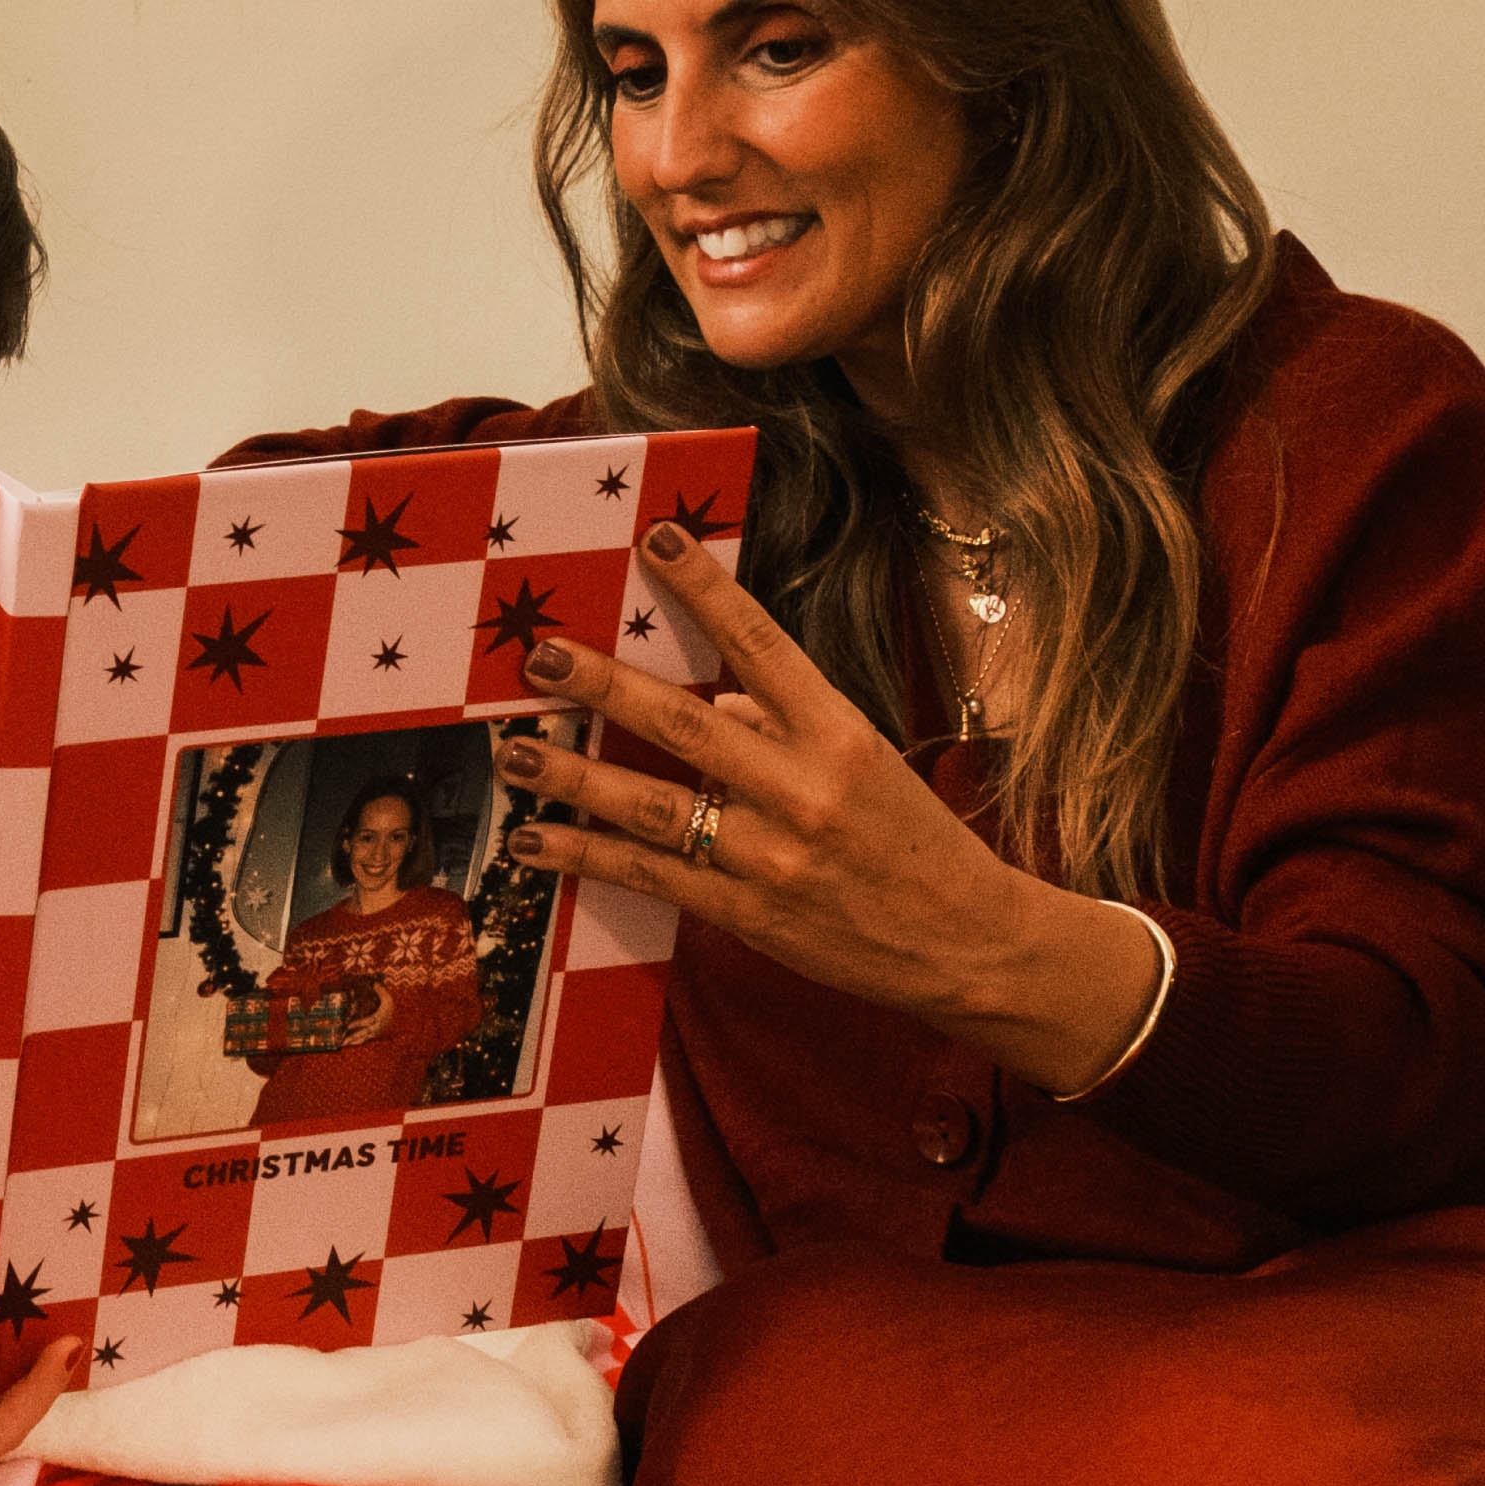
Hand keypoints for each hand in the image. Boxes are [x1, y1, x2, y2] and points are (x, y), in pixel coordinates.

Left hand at [502, 523, 1161, 1090]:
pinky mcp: (747, 911)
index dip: (707, 590)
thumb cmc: (918, 844)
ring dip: (571, 775)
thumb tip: (720, 700)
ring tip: (512, 751)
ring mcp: (771, 853)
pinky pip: (649, 874)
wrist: (973, 944)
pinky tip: (534, 839)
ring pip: (650, 805)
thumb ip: (789, 725)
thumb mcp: (868, 766)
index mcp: (841, 735)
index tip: (656, 541)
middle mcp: (803, 788)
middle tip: (541, 657)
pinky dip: (584, 855)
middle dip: (606, 686)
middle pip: (687, 724)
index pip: (763, 644)